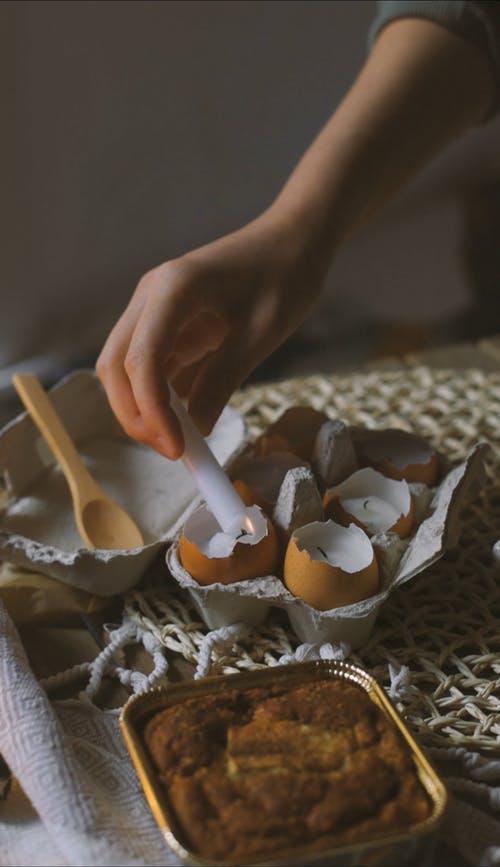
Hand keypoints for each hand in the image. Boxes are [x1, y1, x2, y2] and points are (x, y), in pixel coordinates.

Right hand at [96, 209, 325, 458]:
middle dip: (135, 414)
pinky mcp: (166, 320)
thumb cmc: (284, 276)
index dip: (152, 411)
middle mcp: (151, 296)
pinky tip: (188, 418)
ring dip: (145, 408)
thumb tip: (196, 430)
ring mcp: (154, 307)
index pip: (142, 360)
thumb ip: (222, 380)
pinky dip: (162, 395)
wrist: (293, 238)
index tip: (177, 449)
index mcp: (173, 289)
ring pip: (126, 368)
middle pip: (116, 366)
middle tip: (173, 451)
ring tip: (182, 441)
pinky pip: (152, 364)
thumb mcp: (260, 334)